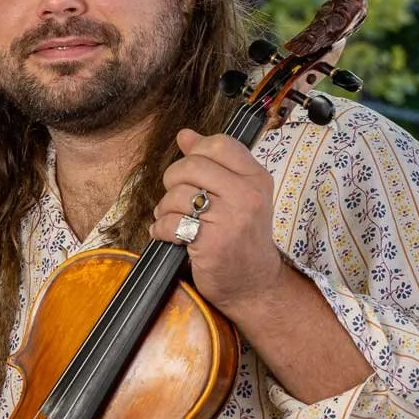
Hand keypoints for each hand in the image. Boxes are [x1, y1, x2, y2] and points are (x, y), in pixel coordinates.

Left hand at [149, 128, 285, 318]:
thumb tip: (185, 135)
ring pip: (178, 194)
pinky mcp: (211, 242)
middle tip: (176, 198)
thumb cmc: (243, 238)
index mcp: (256, 178)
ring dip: (165, 208)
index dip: (195, 152)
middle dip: (173, 181)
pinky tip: (169, 235)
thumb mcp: (238, 195)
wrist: (254, 283)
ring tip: (173, 219)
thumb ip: (213, 163)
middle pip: (191, 165)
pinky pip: (171, 222)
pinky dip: (161, 229)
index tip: (190, 171)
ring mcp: (230, 218)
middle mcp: (247, 195)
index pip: (219, 144)